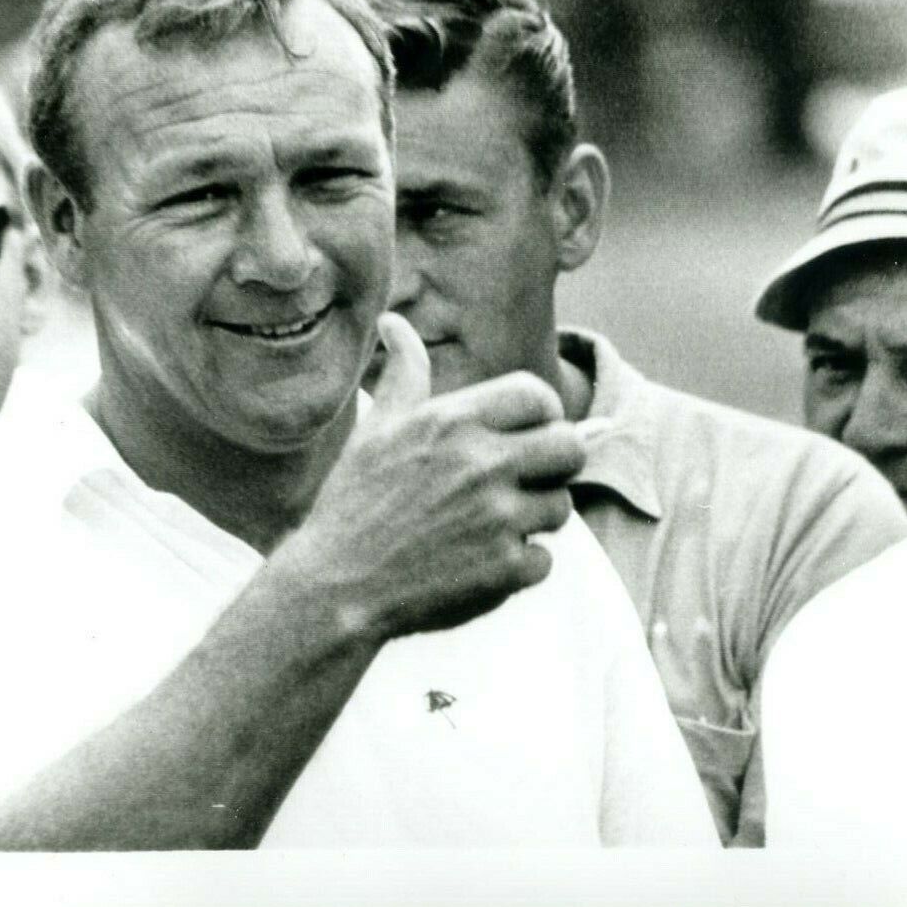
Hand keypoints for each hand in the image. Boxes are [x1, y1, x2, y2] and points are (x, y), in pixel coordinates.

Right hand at [270, 313, 581, 643]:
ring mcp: (498, 518)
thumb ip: (404, 373)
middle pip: (571, 448)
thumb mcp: (376, 429)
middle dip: (555, 463)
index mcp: (453, 421)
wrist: (335, 586)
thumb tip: (395, 320)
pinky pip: (544, 560)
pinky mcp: (505, 569)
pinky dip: (519, 566)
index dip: (541, 415)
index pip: (539, 396)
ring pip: (560, 507)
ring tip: (488, 526)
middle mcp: (482, 463)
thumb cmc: (354, 502)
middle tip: (523, 480)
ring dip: (534, 518)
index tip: (524, 435)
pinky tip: (478, 563)